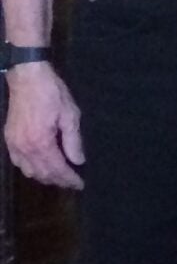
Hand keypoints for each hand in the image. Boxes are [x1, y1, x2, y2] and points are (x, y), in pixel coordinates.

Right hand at [4, 62, 85, 189]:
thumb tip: (78, 161)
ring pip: (28, 171)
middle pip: (41, 173)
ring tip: (59, 176)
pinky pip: (17, 162)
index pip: (57, 169)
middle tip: (72, 182)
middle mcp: (24, 148)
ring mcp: (13, 144)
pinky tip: (40, 166)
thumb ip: (73, 140)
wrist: (27, 79)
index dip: (69, 179)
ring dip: (43, 176)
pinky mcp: (8, 139)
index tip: (80, 184)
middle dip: (57, 180)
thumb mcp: (70, 115)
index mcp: (41, 142)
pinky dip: (29, 169)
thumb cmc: (52, 94)